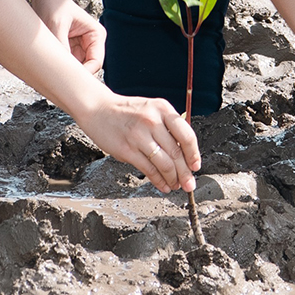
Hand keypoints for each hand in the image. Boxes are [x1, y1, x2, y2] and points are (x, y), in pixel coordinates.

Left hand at [29, 0, 104, 74]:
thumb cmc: (54, 5)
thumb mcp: (57, 25)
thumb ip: (62, 46)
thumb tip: (63, 67)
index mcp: (96, 35)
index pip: (96, 63)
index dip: (84, 74)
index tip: (68, 80)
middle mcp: (91, 43)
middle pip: (87, 68)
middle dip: (74, 74)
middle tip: (57, 80)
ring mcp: (80, 48)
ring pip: (76, 69)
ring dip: (65, 71)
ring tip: (51, 70)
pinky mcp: (69, 50)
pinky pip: (67, 64)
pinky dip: (59, 67)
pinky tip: (49, 66)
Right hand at [81, 94, 198, 193]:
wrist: (98, 109)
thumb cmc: (127, 111)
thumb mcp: (151, 109)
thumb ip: (168, 126)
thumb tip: (185, 152)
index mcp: (163, 109)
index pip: (186, 134)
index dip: (194, 154)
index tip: (196, 166)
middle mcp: (152, 121)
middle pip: (176, 152)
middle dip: (185, 172)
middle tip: (190, 185)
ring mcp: (139, 136)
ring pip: (164, 163)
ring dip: (173, 179)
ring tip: (176, 186)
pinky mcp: (127, 150)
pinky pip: (149, 169)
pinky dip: (158, 181)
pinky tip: (163, 185)